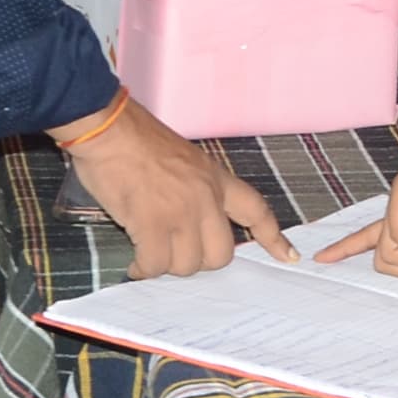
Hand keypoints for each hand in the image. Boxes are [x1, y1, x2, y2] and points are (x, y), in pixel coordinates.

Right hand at [64, 99, 288, 278]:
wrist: (109, 128)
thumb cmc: (136, 138)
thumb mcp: (185, 158)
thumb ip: (196, 189)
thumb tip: (189, 224)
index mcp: (216, 178)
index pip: (256, 210)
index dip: (273, 237)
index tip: (287, 255)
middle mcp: (205, 198)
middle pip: (220, 254)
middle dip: (197, 262)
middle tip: (174, 253)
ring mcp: (180, 212)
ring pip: (187, 265)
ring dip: (166, 265)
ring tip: (149, 253)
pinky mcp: (151, 223)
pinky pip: (156, 264)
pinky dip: (144, 269)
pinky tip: (135, 262)